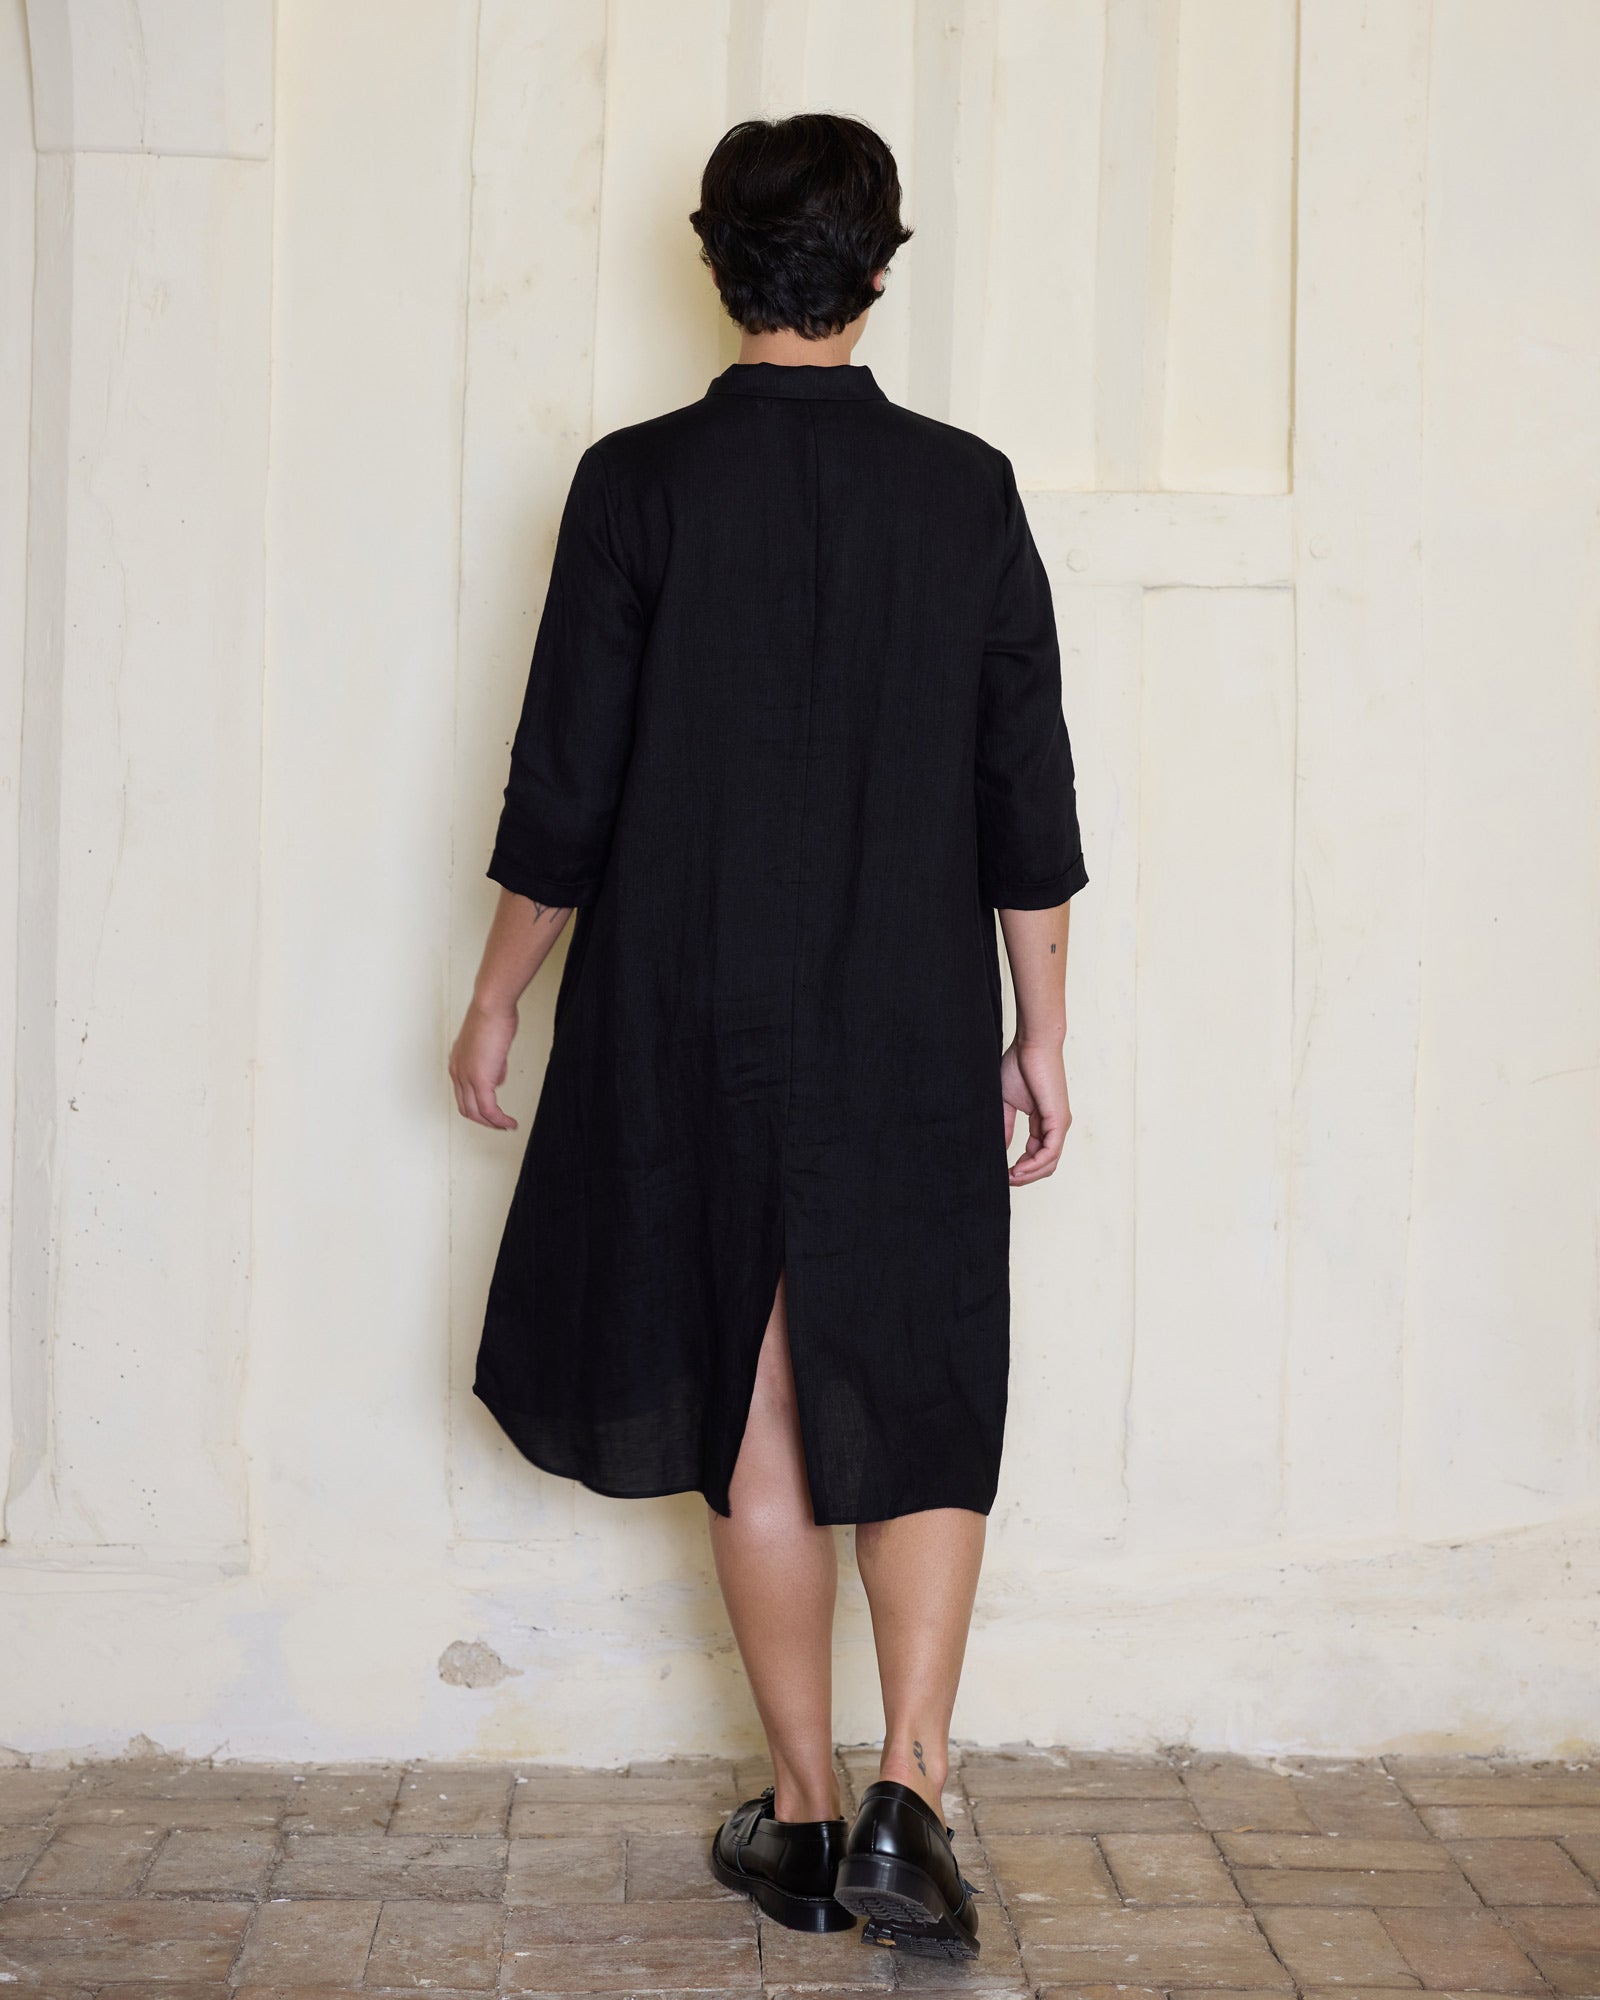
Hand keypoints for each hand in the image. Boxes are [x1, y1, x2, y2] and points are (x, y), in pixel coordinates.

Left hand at [449, 996, 520, 1129]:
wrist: (491, 1006)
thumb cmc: (492, 1016)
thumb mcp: (490, 1044)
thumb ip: (492, 1065)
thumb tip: (497, 1080)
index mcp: (457, 1064)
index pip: (463, 1095)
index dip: (478, 1107)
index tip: (492, 1112)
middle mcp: (457, 1073)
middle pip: (467, 1109)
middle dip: (484, 1121)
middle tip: (500, 1125)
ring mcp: (466, 1078)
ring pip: (476, 1113)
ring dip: (492, 1123)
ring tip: (507, 1126)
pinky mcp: (480, 1080)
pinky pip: (489, 1109)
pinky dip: (499, 1120)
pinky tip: (510, 1122)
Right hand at [999, 1036, 1071, 1184]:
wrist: (1032, 1044)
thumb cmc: (1020, 1065)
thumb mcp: (1007, 1102)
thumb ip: (1006, 1126)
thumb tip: (1002, 1148)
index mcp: (1045, 1121)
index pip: (1037, 1155)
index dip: (1021, 1168)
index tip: (1002, 1173)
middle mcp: (1056, 1126)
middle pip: (1045, 1165)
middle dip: (1025, 1176)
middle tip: (1005, 1180)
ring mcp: (1060, 1124)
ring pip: (1049, 1163)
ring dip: (1028, 1175)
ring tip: (1009, 1177)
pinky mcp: (1058, 1120)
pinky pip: (1050, 1152)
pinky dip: (1034, 1164)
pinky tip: (1017, 1168)